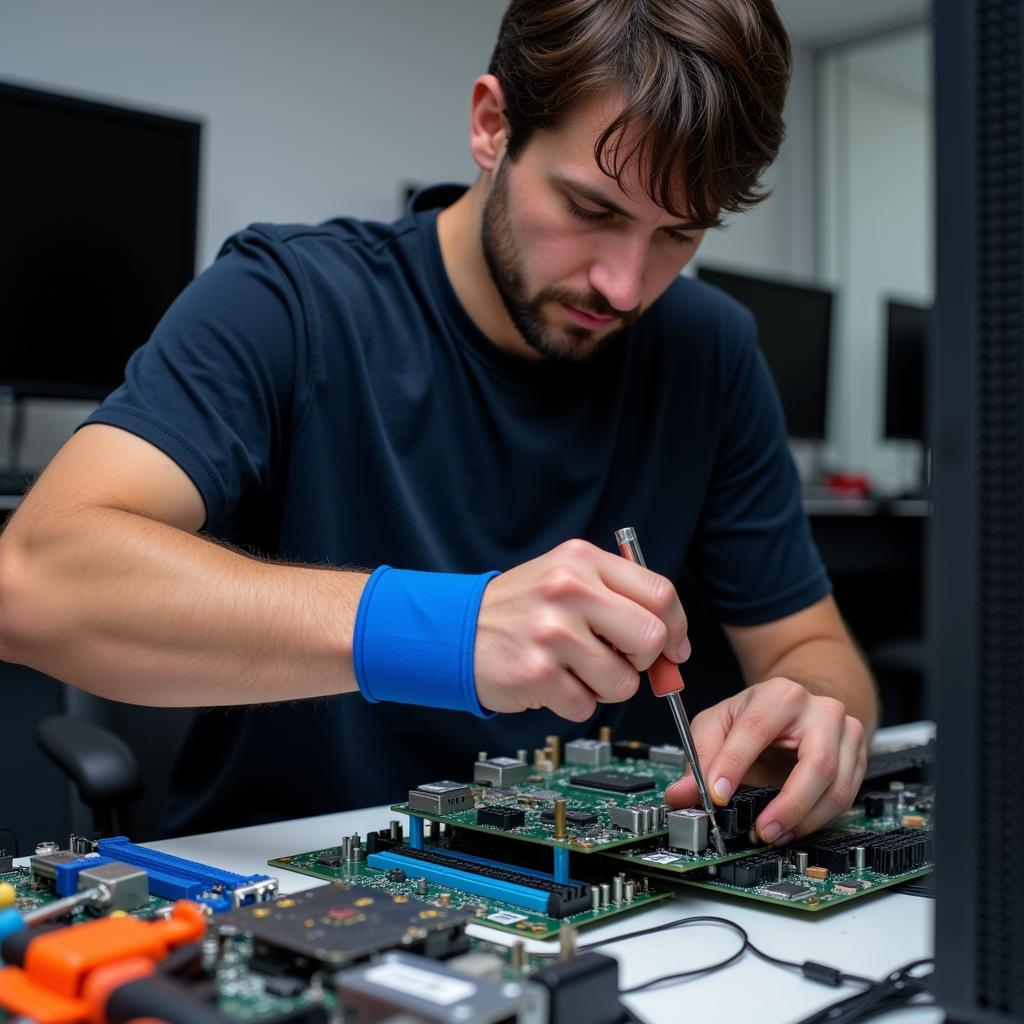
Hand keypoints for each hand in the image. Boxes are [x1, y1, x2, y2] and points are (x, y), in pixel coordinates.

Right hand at [474, 539, 689, 720]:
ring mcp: (552, 633)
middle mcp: (569, 590)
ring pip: (623, 682)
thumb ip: (619, 598)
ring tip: (575, 670)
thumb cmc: (519, 608)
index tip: (674, 648)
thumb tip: (672, 645)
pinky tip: (551, 681)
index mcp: (582, 561)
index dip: (677, 627)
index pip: (660, 592)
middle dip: (643, 660)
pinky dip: (574, 703)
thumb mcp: (566, 577)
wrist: (454, 629)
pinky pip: (586, 706)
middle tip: (620, 660)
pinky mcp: (537, 674)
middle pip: (651, 637)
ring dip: (606, 687)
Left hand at [665, 677, 866, 844]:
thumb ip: (699, 756)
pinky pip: (846, 797)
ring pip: (836, 786)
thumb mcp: (718, 724)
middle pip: (816, 763)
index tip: (717, 796)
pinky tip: (793, 827)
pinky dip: (819, 820)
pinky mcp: (859, 757)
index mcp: (779, 694)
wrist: (797, 709)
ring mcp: (846, 734)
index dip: (733, 764)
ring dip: (805, 820)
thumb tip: (681, 793)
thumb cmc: (756, 715)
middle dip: (788, 804)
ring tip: (773, 833)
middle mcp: (820, 710)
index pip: (755, 729)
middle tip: (760, 829)